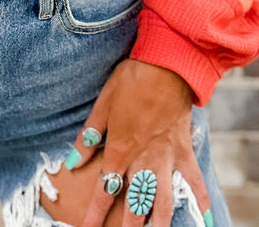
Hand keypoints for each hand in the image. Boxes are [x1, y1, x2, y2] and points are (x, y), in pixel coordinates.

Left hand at [46, 60, 210, 226]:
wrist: (166, 66)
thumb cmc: (131, 80)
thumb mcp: (103, 104)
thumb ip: (88, 135)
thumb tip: (72, 160)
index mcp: (120, 149)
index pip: (104, 189)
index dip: (94, 214)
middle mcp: (144, 160)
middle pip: (134, 203)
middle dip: (127, 226)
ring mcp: (166, 157)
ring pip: (163, 200)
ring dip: (158, 223)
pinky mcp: (184, 150)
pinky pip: (194, 180)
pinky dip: (200, 199)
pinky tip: (204, 217)